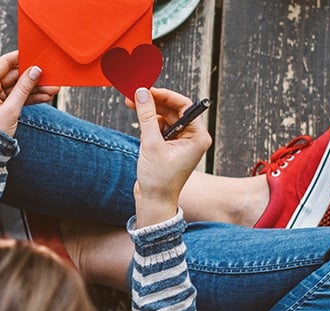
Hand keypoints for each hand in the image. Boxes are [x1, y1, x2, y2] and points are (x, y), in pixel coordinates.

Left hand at [0, 51, 59, 136]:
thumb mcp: (10, 110)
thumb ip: (24, 88)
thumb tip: (35, 71)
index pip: (3, 63)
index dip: (20, 58)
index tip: (35, 54)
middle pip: (12, 76)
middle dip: (32, 78)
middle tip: (50, 77)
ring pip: (16, 87)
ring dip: (34, 89)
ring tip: (52, 90)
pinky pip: (15, 97)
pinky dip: (28, 98)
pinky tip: (44, 97)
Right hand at [129, 87, 211, 227]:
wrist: (153, 202)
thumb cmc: (159, 179)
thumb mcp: (151, 144)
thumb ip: (147, 116)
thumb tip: (142, 93)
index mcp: (197, 137)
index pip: (184, 106)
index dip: (165, 95)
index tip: (147, 90)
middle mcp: (192, 138)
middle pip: (174, 110)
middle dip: (154, 102)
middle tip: (134, 95)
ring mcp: (181, 142)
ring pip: (165, 117)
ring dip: (150, 111)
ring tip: (131, 105)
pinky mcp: (169, 147)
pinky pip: (160, 127)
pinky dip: (149, 122)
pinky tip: (138, 120)